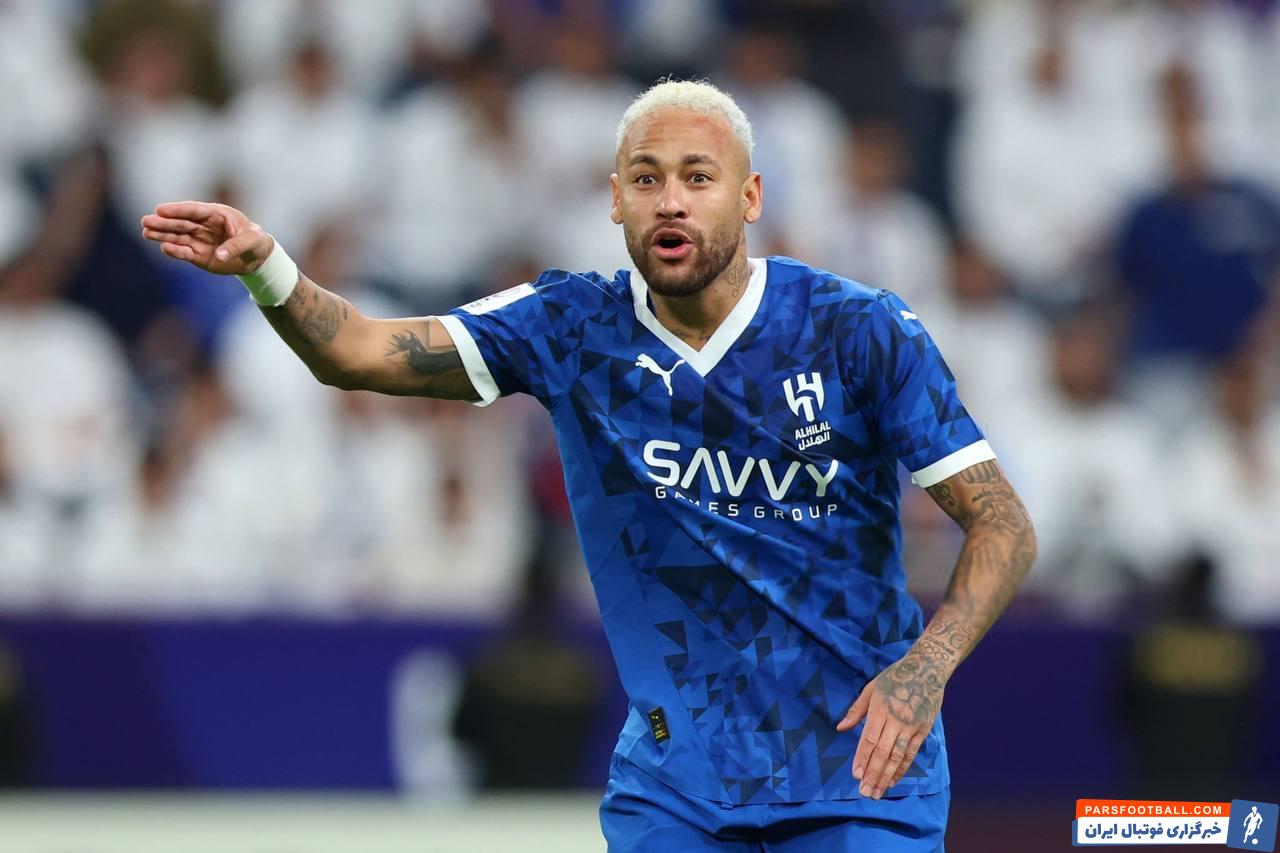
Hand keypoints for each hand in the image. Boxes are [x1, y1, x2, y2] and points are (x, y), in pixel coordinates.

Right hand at [140, 201, 273, 275]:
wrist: (256, 256)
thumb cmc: (254, 241)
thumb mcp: (251, 241)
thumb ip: (235, 246)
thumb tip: (219, 255)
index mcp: (216, 214)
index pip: (193, 210)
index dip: (176, 210)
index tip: (160, 209)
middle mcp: (203, 226)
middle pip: (180, 222)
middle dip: (163, 222)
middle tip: (145, 221)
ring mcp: (199, 240)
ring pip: (177, 236)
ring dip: (162, 235)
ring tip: (146, 233)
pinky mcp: (198, 255)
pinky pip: (184, 252)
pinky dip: (174, 251)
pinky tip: (164, 248)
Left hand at [836, 651, 946, 798]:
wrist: (927, 669)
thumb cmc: (894, 677)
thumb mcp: (871, 688)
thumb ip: (856, 710)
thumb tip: (840, 728)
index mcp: (880, 709)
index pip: (869, 739)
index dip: (862, 759)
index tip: (855, 775)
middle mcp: (896, 720)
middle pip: (882, 752)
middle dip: (873, 774)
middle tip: (864, 792)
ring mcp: (911, 727)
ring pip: (897, 757)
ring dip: (886, 777)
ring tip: (877, 792)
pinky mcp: (923, 731)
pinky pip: (910, 754)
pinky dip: (902, 769)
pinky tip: (893, 781)